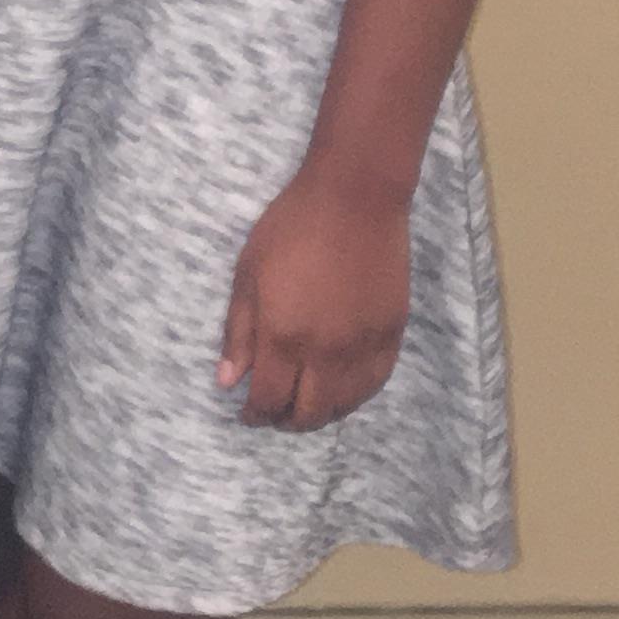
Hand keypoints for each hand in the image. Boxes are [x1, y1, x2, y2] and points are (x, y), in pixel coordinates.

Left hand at [216, 174, 408, 428]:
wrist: (356, 198)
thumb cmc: (292, 227)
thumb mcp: (248, 274)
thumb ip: (239, 332)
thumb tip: (228, 382)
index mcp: (284, 335)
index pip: (269, 398)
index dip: (256, 414)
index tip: (247, 413)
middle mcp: (325, 350)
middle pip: (307, 412)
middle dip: (286, 420)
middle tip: (275, 415)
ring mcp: (363, 345)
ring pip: (343, 405)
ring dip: (321, 414)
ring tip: (305, 406)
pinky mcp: (391, 334)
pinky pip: (374, 383)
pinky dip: (354, 396)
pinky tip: (341, 391)